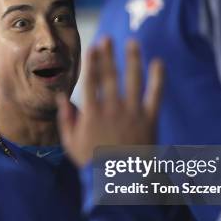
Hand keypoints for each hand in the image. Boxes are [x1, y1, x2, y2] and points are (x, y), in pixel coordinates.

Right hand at [57, 37, 164, 166]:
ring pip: (132, 79)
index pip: (91, 81)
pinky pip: (155, 94)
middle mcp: (112, 109)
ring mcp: (132, 113)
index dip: (92, 62)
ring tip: (132, 43)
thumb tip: (62, 97)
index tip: (93, 47)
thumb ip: (66, 119)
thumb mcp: (72, 144)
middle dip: (108, 55)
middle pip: (110, 76)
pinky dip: (157, 78)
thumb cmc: (93, 163)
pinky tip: (158, 62)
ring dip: (132, 59)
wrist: (121, 181)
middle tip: (108, 38)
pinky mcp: (149, 119)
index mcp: (92, 114)